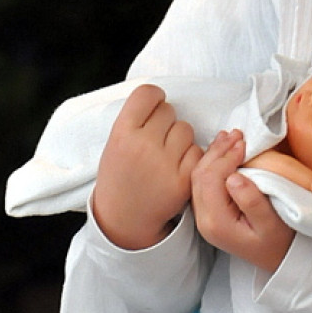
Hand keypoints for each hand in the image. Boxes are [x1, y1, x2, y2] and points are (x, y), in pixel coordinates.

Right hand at [93, 84, 202, 249]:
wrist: (123, 219)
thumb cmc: (119, 177)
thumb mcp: (114, 144)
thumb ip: (134, 119)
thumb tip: (158, 96)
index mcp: (122, 133)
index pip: (147, 93)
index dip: (154, 98)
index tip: (154, 107)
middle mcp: (143, 146)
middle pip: (169, 111)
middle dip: (165, 121)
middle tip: (156, 139)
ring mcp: (165, 164)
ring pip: (186, 129)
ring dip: (180, 138)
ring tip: (165, 154)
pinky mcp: (184, 180)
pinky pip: (197, 151)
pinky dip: (190, 157)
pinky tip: (175, 167)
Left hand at [191, 130, 294, 272]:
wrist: (278, 260)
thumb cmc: (278, 242)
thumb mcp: (271, 224)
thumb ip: (252, 201)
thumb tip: (234, 177)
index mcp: (216, 222)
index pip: (211, 179)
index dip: (225, 157)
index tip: (244, 144)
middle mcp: (203, 220)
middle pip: (200, 175)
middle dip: (217, 151)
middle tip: (237, 134)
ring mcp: (203, 216)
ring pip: (198, 176)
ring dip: (213, 154)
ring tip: (230, 137)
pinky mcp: (208, 211)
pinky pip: (203, 182)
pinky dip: (212, 162)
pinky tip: (223, 150)